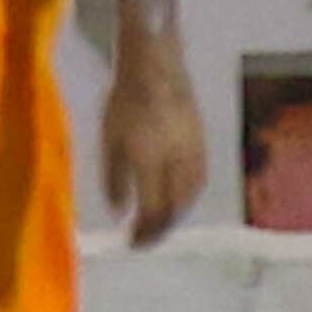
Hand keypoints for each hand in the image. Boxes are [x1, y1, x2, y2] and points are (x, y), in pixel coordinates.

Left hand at [103, 38, 208, 246]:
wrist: (157, 67)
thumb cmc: (124, 101)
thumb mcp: (110, 139)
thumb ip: (114, 178)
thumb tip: (119, 212)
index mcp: (152, 162)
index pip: (154, 210)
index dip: (144, 232)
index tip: (132, 244)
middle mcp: (178, 162)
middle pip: (175, 208)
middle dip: (160, 229)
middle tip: (144, 239)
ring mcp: (194, 152)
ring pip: (190, 196)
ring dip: (175, 215)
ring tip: (158, 223)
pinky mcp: (202, 143)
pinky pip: (198, 180)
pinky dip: (186, 197)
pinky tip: (176, 198)